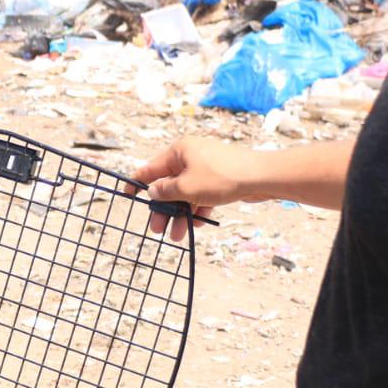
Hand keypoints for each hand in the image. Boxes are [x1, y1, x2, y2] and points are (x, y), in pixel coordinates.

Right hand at [129, 136, 269, 241]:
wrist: (261, 177)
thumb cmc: (221, 177)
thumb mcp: (186, 187)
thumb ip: (165, 191)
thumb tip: (152, 191)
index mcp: (178, 151)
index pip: (150, 168)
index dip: (136, 183)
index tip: (126, 196)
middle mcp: (191, 157)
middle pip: (169, 185)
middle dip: (163, 209)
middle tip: (157, 229)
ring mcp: (206, 168)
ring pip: (186, 194)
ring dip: (180, 215)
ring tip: (177, 236)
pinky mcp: (220, 180)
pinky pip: (202, 196)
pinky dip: (199, 210)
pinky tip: (199, 225)